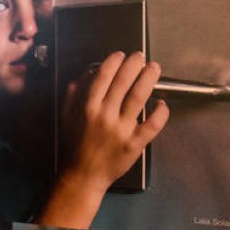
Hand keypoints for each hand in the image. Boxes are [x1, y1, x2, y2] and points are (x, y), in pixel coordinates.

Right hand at [41, 52, 169, 228]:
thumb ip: (74, 93)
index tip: (121, 54)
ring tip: (154, 69)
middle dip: (134, 65)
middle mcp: (105, 115)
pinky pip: (153, 124)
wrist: (83, 174)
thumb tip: (88, 73)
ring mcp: (121, 130)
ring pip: (139, 98)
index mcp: (87, 107)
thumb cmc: (75, 144)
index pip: (103, 76)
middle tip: (141, 56)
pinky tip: (162, 103)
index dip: (114, 62)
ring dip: (148, 79)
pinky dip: (161, 112)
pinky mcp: (135, 143)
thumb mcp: (66, 116)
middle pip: (123, 83)